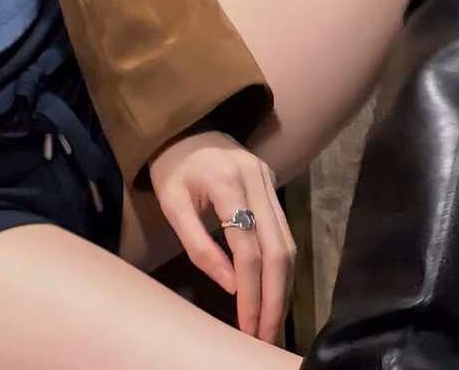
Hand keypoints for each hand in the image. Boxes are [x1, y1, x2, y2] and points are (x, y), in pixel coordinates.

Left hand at [149, 130, 295, 343]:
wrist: (182, 123)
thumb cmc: (170, 166)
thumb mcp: (172, 205)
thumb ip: (200, 246)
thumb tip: (231, 288)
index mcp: (226, 182)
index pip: (247, 249)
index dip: (250, 292)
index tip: (246, 326)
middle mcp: (255, 178)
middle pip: (277, 249)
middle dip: (274, 298)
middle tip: (266, 335)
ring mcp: (268, 178)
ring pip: (288, 242)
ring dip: (283, 287)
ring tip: (271, 321)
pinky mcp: (272, 181)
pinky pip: (285, 230)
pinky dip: (282, 266)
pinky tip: (274, 290)